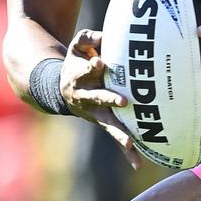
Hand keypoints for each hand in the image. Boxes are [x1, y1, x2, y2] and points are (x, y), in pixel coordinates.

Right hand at [61, 29, 142, 168]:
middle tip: (123, 101)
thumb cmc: (76, 62)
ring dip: (120, 133)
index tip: (100, 62)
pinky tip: (139, 164)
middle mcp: (86, 97)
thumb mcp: (77, 47)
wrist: (61, 89)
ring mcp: (95, 113)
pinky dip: (128, 152)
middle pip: (98, 98)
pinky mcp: (104, 123)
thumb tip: (102, 36)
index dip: (92, 67)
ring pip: (109, 124)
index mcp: (79, 77)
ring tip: (130, 143)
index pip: (86, 70)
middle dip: (109, 99)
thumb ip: (87, 38)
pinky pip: (117, 137)